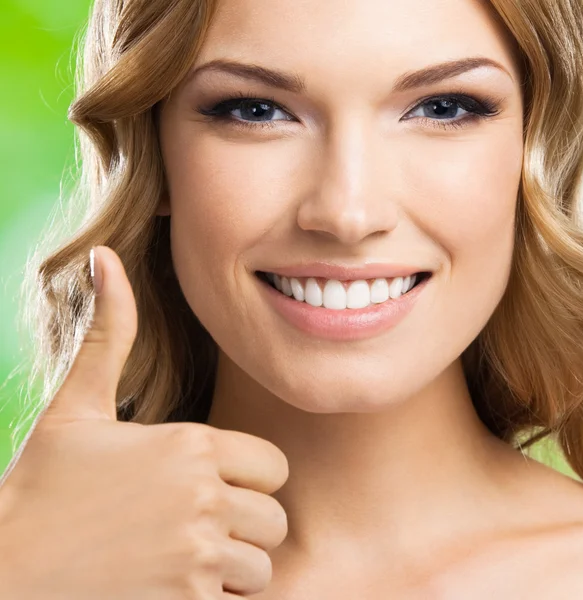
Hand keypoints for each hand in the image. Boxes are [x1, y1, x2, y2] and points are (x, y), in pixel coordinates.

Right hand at [0, 245, 288, 598]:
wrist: (6, 567)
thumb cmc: (42, 484)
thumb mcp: (77, 405)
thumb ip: (107, 334)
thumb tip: (104, 258)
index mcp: (192, 446)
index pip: (274, 467)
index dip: (252, 479)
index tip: (217, 485)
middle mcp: (203, 498)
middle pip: (273, 519)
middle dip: (247, 526)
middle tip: (200, 527)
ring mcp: (196, 558)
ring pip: (260, 567)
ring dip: (233, 568)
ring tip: (185, 560)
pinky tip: (175, 588)